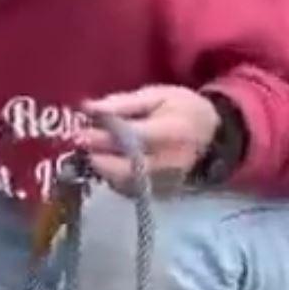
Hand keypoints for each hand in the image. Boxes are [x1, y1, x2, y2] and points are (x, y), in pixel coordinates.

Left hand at [82, 86, 218, 196]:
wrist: (209, 134)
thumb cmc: (180, 109)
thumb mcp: (156, 95)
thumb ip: (122, 103)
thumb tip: (87, 108)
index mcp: (175, 131)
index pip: (134, 139)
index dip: (105, 138)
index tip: (81, 132)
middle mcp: (172, 162)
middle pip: (126, 168)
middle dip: (98, 157)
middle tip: (79, 144)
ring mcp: (166, 182)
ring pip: (123, 182)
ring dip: (102, 168)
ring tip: (90, 151)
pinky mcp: (159, 194)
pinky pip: (127, 189)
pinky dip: (112, 177)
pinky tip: (106, 162)